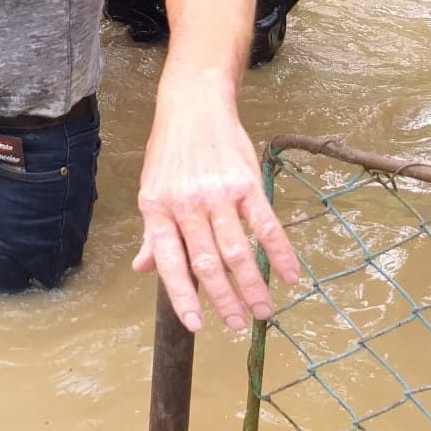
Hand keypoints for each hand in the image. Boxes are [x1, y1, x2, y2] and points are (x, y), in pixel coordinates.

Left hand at [132, 109, 299, 332]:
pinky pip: (266, 225)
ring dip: (253, 286)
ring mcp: (218, 193)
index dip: (182, 296)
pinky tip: (289, 275)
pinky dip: (279, 253)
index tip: (197, 324)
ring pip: (238, 250)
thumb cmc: (170, 151)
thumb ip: (152, 234)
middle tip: (240, 325)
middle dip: (225, 300)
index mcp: (158, 208)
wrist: (194, 105)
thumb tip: (141, 269)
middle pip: (208, 262)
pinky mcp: (246, 182)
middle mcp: (187, 204)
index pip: (169, 262)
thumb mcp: (151, 189)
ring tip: (264, 310)